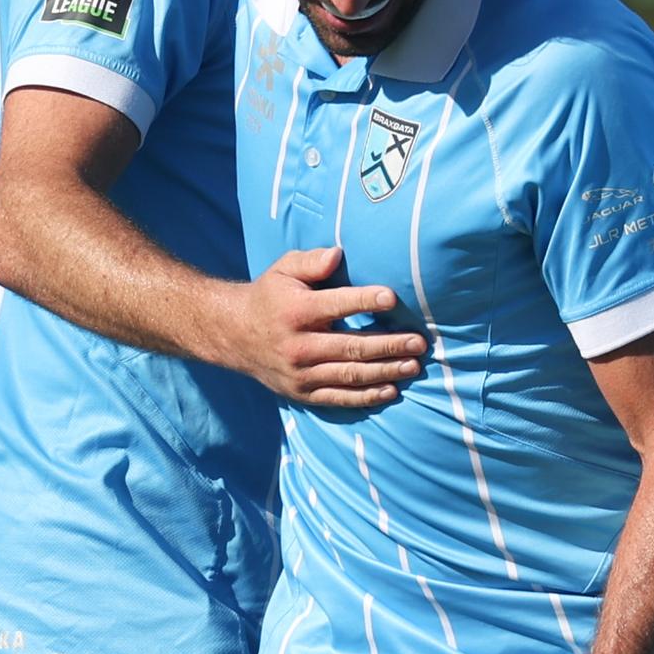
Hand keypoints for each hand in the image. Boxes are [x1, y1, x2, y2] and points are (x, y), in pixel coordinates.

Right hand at [227, 248, 427, 410]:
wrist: (235, 335)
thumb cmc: (270, 296)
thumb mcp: (283, 270)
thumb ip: (311, 261)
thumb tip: (338, 254)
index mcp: (296, 311)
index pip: (336, 305)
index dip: (365, 301)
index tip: (392, 299)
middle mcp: (298, 345)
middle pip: (351, 347)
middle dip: (389, 345)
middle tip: (419, 342)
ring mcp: (301, 374)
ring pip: (350, 375)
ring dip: (385, 372)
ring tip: (413, 366)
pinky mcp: (303, 393)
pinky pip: (339, 398)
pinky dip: (366, 397)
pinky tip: (391, 391)